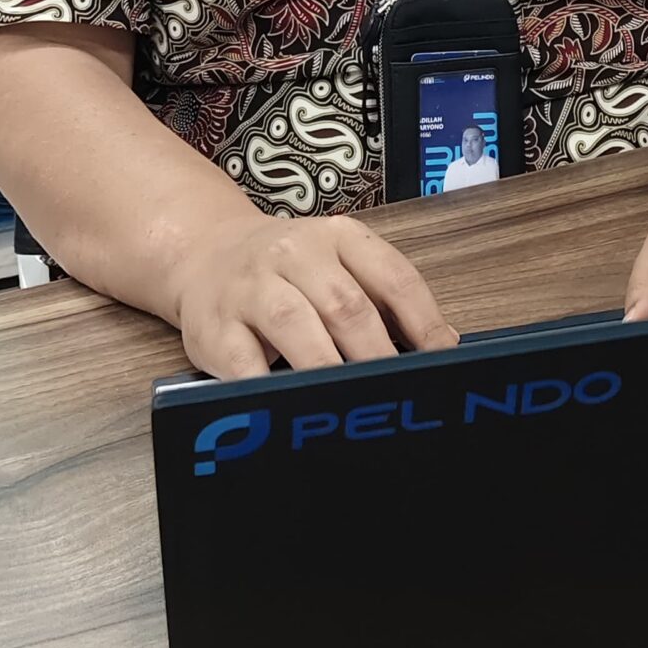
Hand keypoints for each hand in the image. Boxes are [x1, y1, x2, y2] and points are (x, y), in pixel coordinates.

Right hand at [174, 214, 460, 377]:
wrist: (204, 253)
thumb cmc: (284, 272)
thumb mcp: (336, 265)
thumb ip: (383, 299)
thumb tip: (442, 347)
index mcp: (338, 238)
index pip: (393, 277)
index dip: (424, 323)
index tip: (443, 361)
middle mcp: (294, 254)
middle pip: (346, 304)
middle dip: (378, 355)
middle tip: (400, 397)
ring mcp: (251, 287)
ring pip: (296, 324)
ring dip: (329, 369)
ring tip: (352, 405)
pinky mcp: (215, 326)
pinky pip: (243, 361)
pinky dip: (268, 387)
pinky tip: (289, 409)